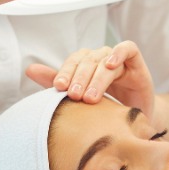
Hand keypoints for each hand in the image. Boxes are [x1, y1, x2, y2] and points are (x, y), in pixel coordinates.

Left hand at [26, 41, 154, 118]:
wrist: (139, 121)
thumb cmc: (108, 108)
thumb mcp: (82, 99)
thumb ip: (57, 82)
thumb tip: (29, 69)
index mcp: (86, 65)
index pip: (73, 61)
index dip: (65, 72)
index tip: (58, 88)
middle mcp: (101, 59)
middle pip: (87, 60)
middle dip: (79, 78)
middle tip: (74, 96)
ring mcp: (120, 60)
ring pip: (105, 60)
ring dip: (96, 78)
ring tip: (90, 98)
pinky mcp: (137, 63)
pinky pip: (128, 48)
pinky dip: (118, 53)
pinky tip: (110, 65)